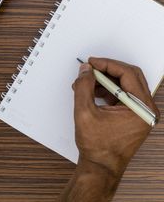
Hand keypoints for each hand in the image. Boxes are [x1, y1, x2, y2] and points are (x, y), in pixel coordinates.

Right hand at [59, 57, 159, 201]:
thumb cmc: (97, 146)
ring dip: (106, 80)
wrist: (101, 167)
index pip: (128, 74)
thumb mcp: (84, 112)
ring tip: (87, 83)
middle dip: (107, 70)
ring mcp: (141, 112)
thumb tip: (86, 70)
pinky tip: (93, 92)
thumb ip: (84, 86)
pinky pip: (123, 94)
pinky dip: (109, 90)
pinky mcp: (134, 115)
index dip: (107, 64)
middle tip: (91, 68)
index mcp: (141, 109)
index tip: (92, 63)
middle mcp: (146, 109)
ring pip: (126, 84)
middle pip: (130, 76)